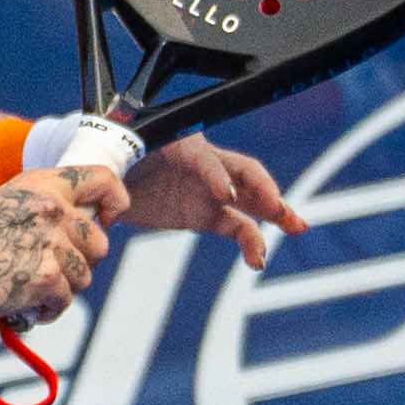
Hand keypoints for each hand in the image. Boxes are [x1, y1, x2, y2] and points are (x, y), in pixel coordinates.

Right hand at [0, 166, 117, 325]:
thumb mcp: (7, 205)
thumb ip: (45, 212)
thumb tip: (81, 236)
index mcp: (42, 185)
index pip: (102, 179)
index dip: (115, 201)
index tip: (107, 220)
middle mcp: (52, 210)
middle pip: (99, 243)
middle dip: (81, 262)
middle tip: (52, 271)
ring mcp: (50, 244)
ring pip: (84, 276)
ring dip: (62, 289)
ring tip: (31, 291)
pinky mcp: (46, 278)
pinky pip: (65, 300)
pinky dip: (47, 309)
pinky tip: (24, 307)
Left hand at [114, 133, 300, 265]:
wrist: (106, 176)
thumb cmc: (111, 157)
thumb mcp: (113, 161)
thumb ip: (119, 177)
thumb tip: (113, 205)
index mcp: (183, 144)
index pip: (207, 159)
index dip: (216, 176)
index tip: (223, 195)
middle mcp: (205, 164)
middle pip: (243, 173)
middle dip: (265, 188)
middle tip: (281, 209)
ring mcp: (209, 190)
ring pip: (250, 201)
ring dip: (275, 213)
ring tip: (297, 227)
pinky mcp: (206, 213)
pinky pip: (236, 226)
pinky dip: (250, 242)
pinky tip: (257, 260)